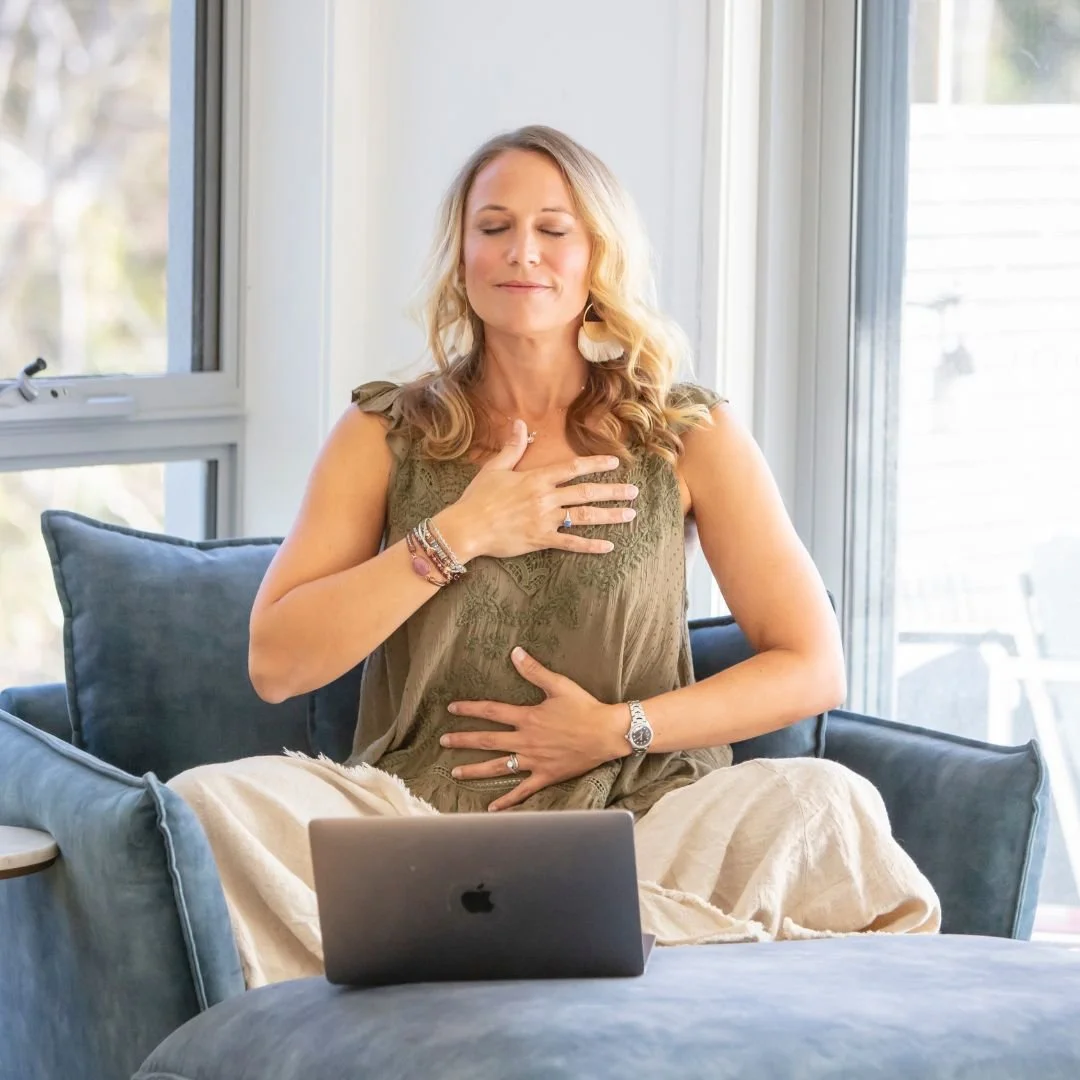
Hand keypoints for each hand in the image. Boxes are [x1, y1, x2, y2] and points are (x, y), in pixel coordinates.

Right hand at [435, 420, 638, 560]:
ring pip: (584, 517)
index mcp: (536, 479)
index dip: (596, 464)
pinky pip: (571, 544)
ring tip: (630, 514)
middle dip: (613, 491)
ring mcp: (545, 520)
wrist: (467, 528)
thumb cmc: (478, 498)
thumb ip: (512, 447)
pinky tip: (609, 546)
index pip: (573, 468)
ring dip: (610, 515)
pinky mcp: (541, 540)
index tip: (615, 463)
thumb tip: (519, 422)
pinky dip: (590, 546)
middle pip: (586, 492)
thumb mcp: (494, 468)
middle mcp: (545, 498)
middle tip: (634, 491)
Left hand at [439, 646, 629, 811]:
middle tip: (443, 741)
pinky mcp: (546, 775)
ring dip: (475, 769)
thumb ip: (534, 671)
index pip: (492, 711)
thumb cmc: (585, 707)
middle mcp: (526, 740)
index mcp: (527, 717)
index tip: (452, 709)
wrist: (607, 733)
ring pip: (498, 766)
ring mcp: (534, 760)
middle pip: (487, 740)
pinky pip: (523, 791)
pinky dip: (507, 800)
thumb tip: (515, 653)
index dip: (470, 709)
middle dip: (463, 740)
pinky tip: (492, 808)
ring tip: (456, 773)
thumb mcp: (559, 685)